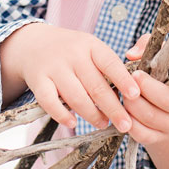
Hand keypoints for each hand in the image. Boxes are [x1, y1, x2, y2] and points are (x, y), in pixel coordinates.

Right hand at [0, 23, 139, 131]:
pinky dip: (62, 115)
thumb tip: (134, 93)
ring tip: (103, 123)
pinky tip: (73, 122)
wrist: (33, 44)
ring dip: (92, 114)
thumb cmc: (72, 51)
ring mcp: (54, 67)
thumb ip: (110, 66)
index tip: (136, 96)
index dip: (124, 80)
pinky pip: (50, 102)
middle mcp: (72, 54)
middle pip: (96, 86)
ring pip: (76, 97)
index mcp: (90, 45)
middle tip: (125, 124)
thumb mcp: (91, 47)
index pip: (110, 63)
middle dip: (113, 108)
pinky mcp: (38, 81)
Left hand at [123, 34, 168, 146]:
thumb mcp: (159, 57)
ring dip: (132, 102)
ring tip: (124, 90)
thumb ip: (147, 46)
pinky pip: (141, 133)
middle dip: (147, 87)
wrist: (160, 107)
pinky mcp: (157, 138)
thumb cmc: (159, 74)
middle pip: (168, 101)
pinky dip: (128, 120)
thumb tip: (132, 54)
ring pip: (150, 116)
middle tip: (134, 75)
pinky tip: (122, 108)